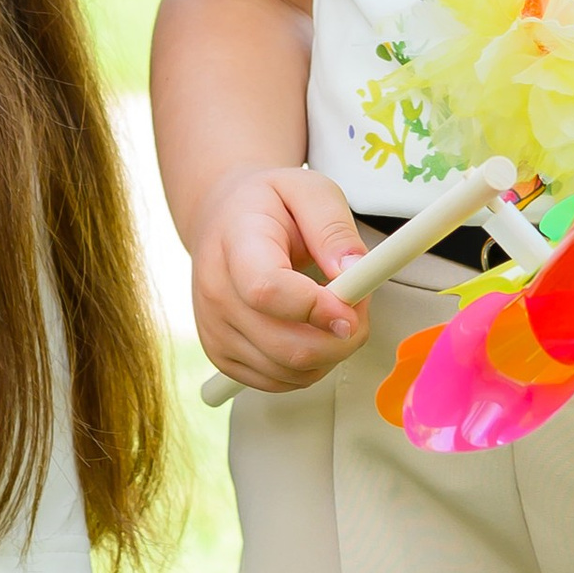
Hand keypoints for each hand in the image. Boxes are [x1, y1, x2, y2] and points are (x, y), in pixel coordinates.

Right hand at [191, 164, 375, 391]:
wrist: (223, 220)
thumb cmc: (267, 205)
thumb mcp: (309, 190)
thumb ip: (334, 228)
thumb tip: (355, 272)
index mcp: (235, 242)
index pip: (267, 291)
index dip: (316, 309)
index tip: (352, 307)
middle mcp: (216, 291)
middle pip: (285, 344)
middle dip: (342, 336)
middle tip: (358, 305)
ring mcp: (215, 329)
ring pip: (291, 370)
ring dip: (331, 351)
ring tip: (335, 312)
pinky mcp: (223, 357)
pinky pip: (282, 382)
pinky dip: (312, 365)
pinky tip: (314, 331)